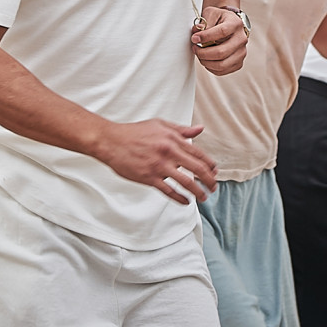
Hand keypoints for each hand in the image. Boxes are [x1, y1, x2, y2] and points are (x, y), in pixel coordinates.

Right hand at [95, 119, 218, 204]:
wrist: (111, 141)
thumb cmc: (134, 132)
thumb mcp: (160, 124)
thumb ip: (181, 129)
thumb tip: (200, 129)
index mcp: (173, 139)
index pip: (199, 153)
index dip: (210, 164)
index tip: (214, 172)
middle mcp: (169, 152)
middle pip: (197, 169)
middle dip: (209, 180)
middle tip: (214, 187)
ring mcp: (159, 166)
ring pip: (186, 182)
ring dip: (199, 192)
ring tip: (203, 197)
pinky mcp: (149, 178)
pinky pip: (169, 191)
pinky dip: (180, 198)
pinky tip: (186, 201)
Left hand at [191, 7, 247, 75]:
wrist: (230, 24)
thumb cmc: (219, 19)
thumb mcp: (211, 13)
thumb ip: (204, 21)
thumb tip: (197, 31)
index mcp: (235, 24)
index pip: (222, 32)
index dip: (206, 37)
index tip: (194, 38)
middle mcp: (241, 39)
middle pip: (222, 52)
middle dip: (203, 53)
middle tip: (195, 48)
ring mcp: (241, 52)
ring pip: (222, 64)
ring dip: (206, 62)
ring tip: (199, 54)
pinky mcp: (238, 63)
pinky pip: (223, 71)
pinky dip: (211, 68)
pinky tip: (206, 60)